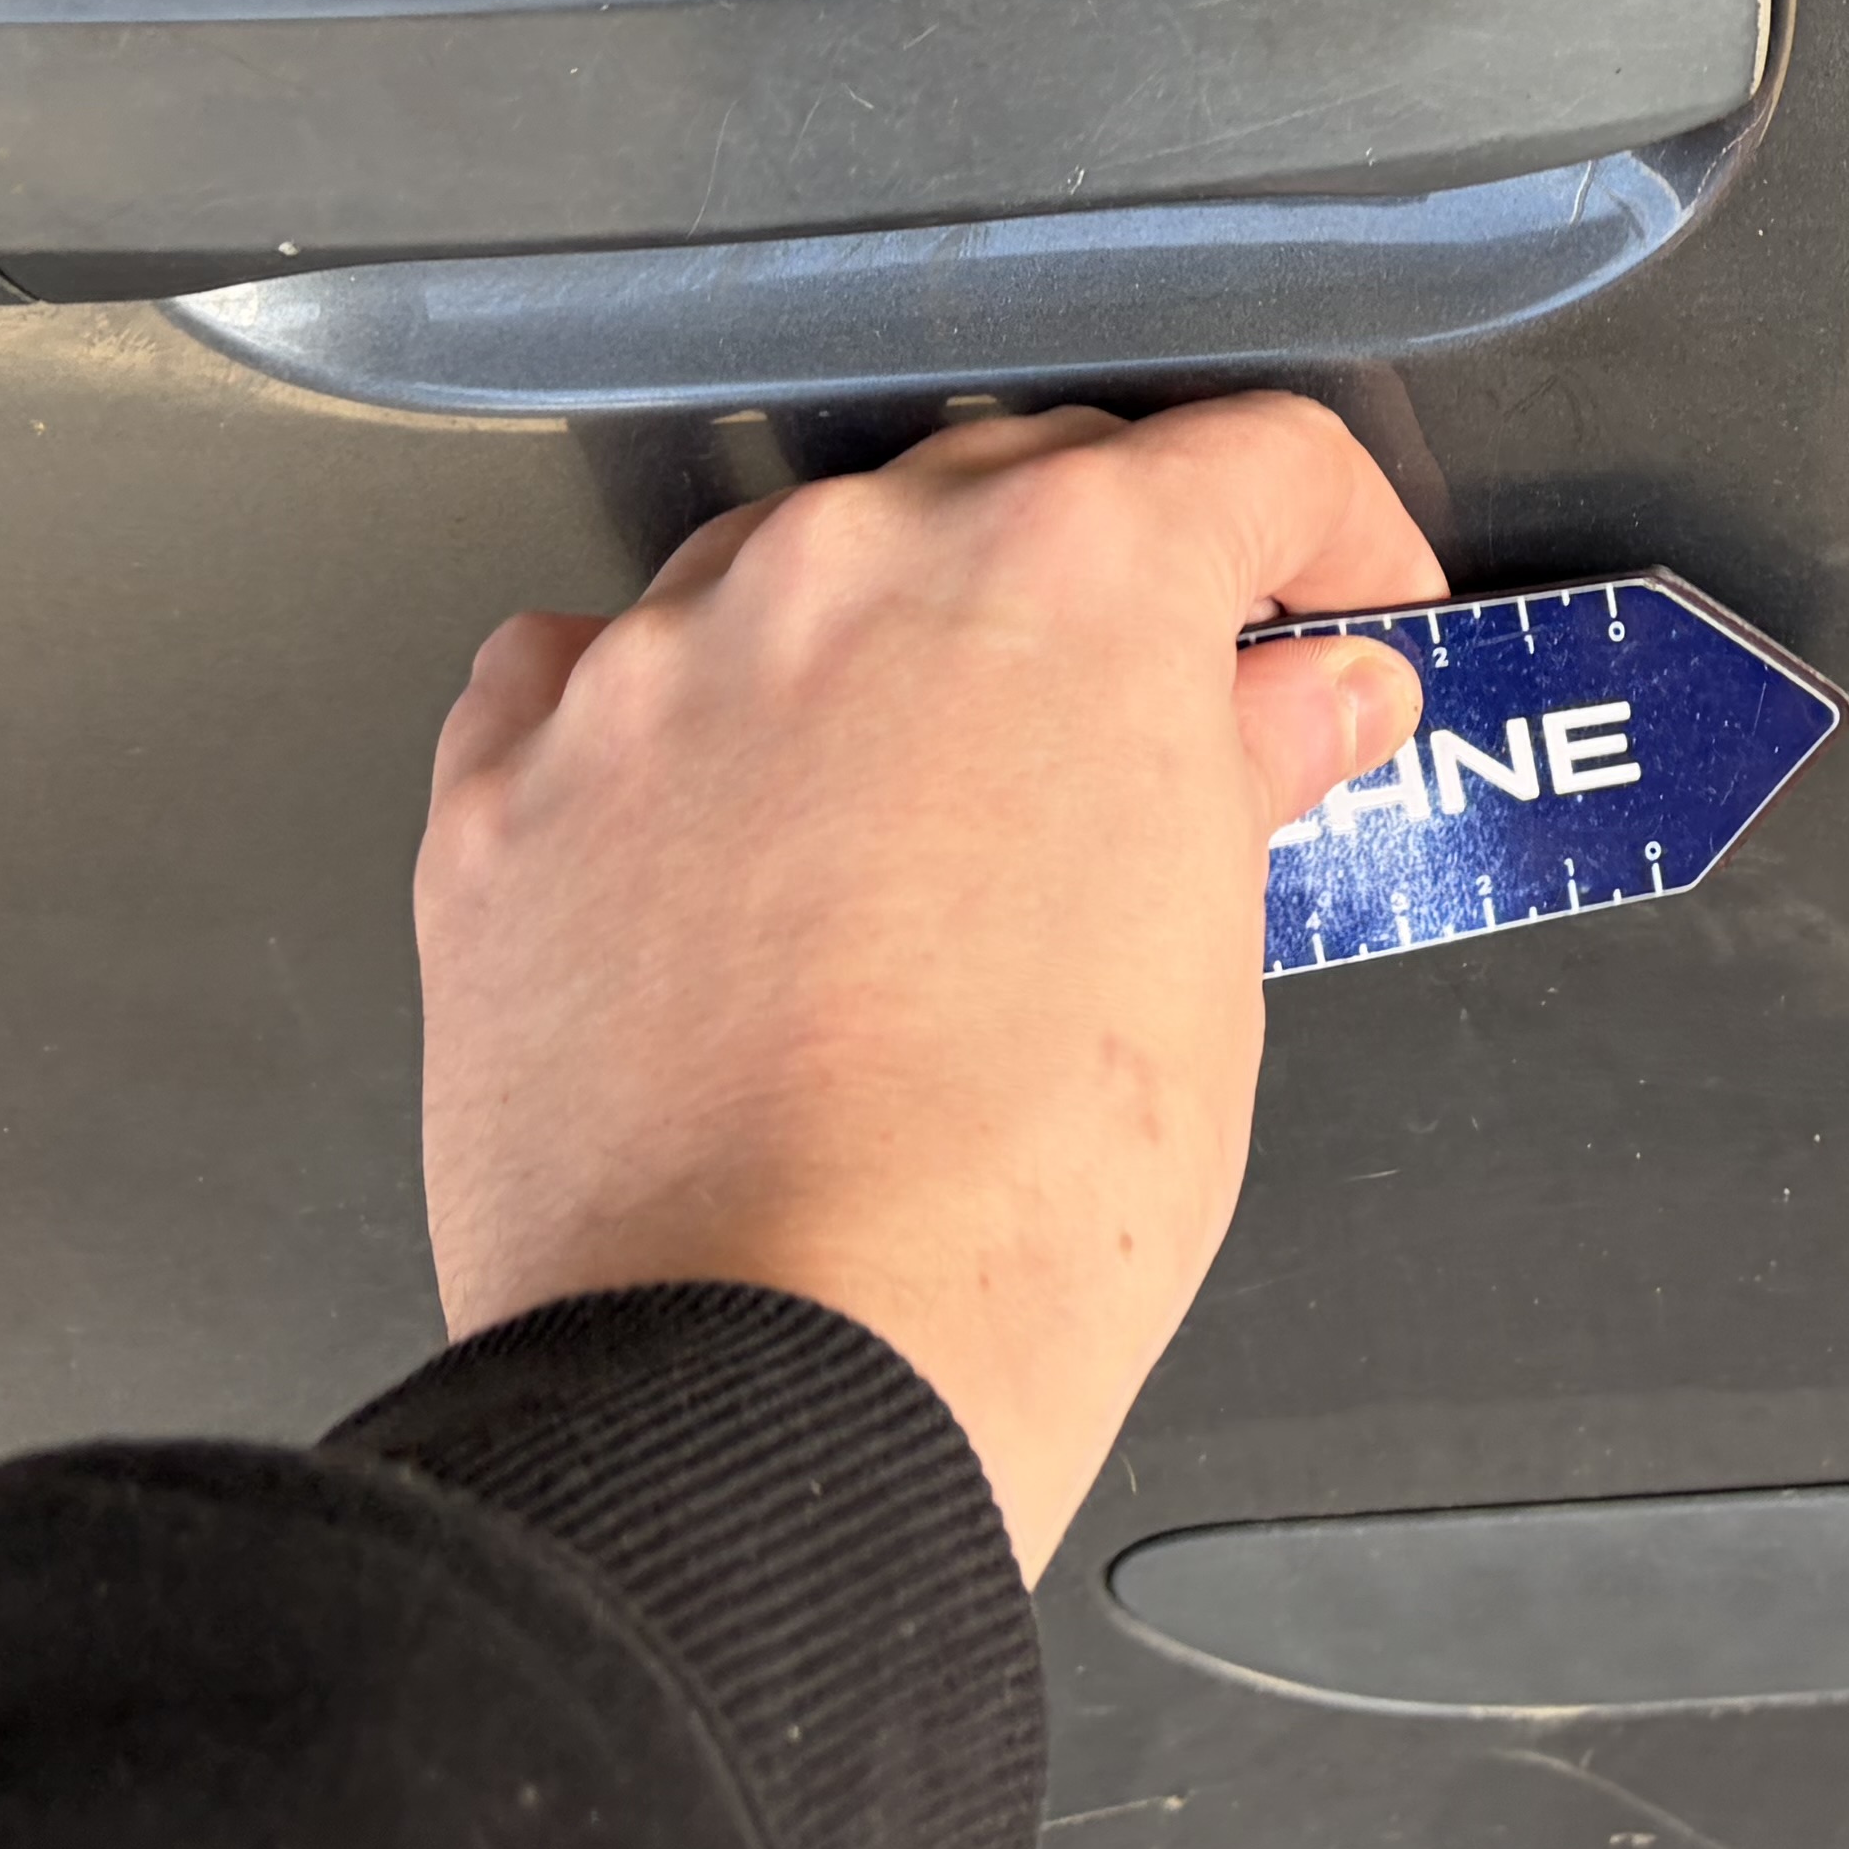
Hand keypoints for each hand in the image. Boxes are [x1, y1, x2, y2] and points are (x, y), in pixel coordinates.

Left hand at [414, 396, 1436, 1576]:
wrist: (765, 1384)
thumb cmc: (1004, 1215)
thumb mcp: (1207, 971)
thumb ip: (1242, 775)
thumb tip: (1292, 702)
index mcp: (1068, 577)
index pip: (1251, 464)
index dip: (1334, 544)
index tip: (1339, 622)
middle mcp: (852, 572)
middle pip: (1019, 487)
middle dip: (1113, 588)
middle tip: (1168, 728)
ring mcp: (657, 666)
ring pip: (805, 571)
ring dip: (889, 648)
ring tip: (936, 818)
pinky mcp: (509, 786)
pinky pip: (593, 673)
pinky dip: (680, 723)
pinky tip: (733, 829)